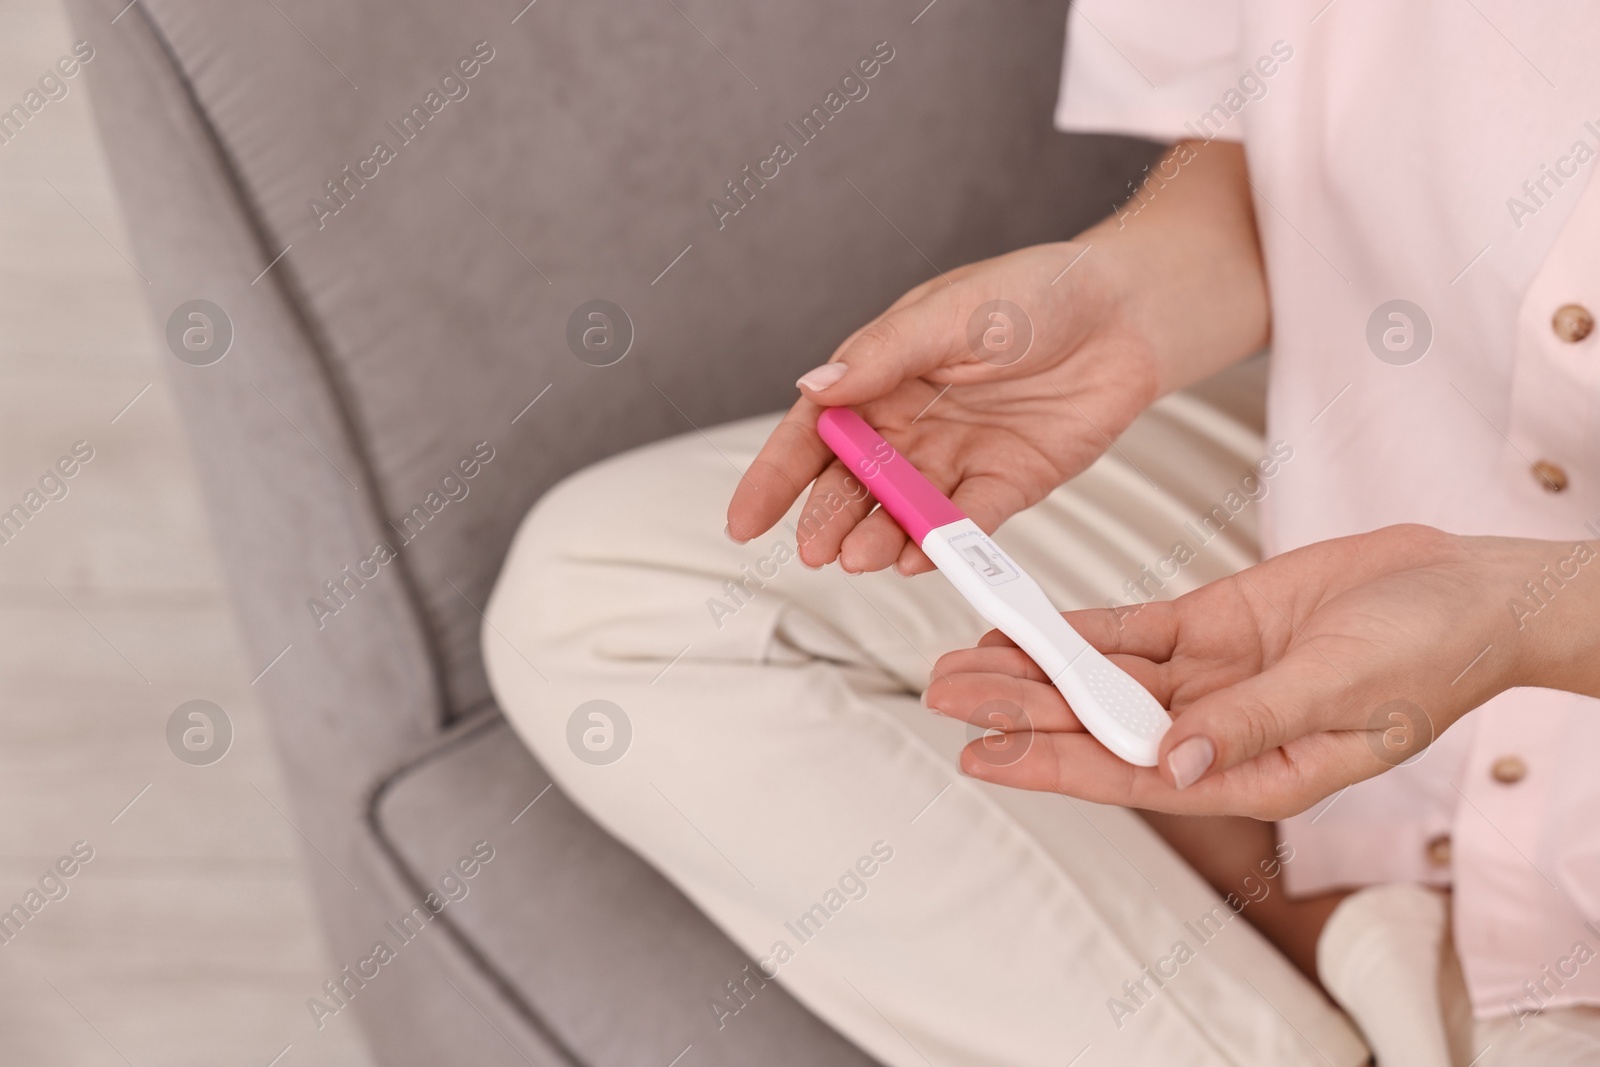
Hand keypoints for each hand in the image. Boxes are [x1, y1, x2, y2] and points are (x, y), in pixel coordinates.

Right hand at [726, 140, 1268, 575]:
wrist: (1132, 311)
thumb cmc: (1039, 291)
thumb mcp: (952, 311)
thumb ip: (883, 354)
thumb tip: (814, 386)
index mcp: (882, 374)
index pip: (813, 432)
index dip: (774, 478)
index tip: (745, 522)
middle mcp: (911, 423)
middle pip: (852, 483)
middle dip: (829, 519)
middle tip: (818, 551)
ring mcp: (956, 457)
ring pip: (902, 511)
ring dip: (879, 537)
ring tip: (863, 559)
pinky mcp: (1007, 484)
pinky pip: (965, 523)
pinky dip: (940, 544)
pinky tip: (916, 559)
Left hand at [925, 525, 1587, 819]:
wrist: (1466, 589)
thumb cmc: (1431, 655)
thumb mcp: (1345, 690)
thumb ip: (1255, 722)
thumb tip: (1173, 760)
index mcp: (1250, 770)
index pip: (1131, 772)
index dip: (1053, 764)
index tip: (984, 756)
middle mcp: (1214, 729)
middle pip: (1098, 725)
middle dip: (1019, 711)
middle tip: (944, 695)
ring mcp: (1209, 675)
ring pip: (1101, 679)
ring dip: (1034, 669)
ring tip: (962, 662)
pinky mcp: (1212, 625)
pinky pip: (1131, 632)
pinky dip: (1079, 630)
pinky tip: (1026, 628)